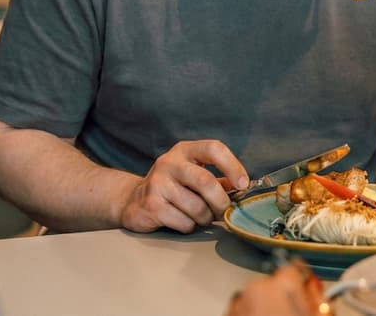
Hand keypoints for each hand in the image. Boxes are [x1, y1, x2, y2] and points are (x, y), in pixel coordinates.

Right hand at [119, 139, 248, 232]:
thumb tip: (242, 187)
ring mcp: (158, 183)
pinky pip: (184, 222)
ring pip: (196, 206)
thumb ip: (218, 179)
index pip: (214, 148)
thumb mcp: (194, 174)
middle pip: (205, 181)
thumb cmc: (173, 186)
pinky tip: (184, 221)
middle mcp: (170, 162)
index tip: (243, 184)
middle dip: (221, 200)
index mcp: (185, 150)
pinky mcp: (151, 205)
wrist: (133, 201)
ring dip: (206, 217)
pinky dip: (190, 226)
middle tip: (225, 210)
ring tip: (203, 216)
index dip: (232, 166)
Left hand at [225, 260, 324, 315]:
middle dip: (281, 295)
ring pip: (256, 295)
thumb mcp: (318, 315)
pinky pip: (241, 308)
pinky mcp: (226, 312)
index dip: (302, 284)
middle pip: (274, 282)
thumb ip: (317, 295)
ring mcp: (238, 301)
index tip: (305, 295)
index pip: (296, 267)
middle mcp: (258, 285)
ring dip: (263, 305)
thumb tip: (311, 283)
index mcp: (283, 282)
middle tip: (288, 312)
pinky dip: (248, 313)